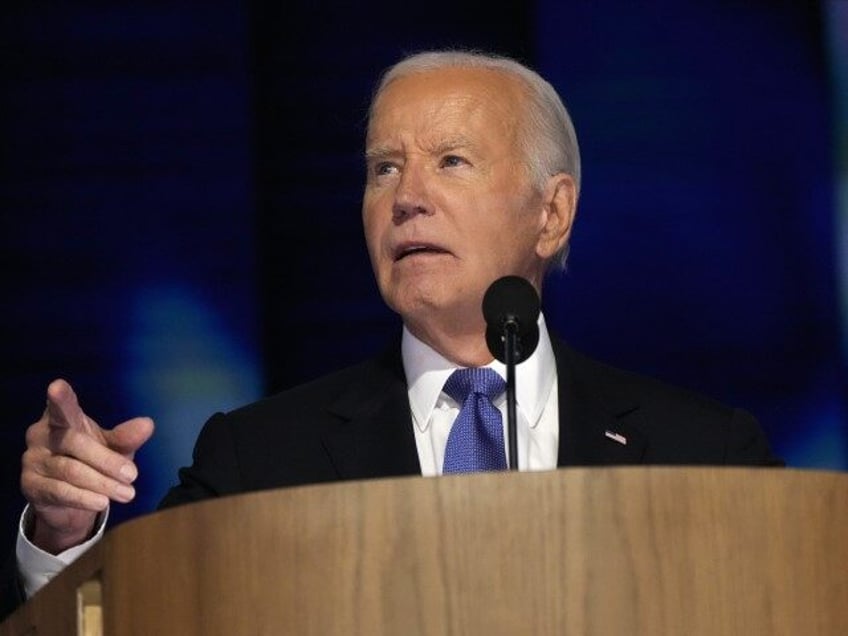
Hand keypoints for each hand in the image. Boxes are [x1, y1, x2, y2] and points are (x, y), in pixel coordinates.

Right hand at [20, 379, 154, 553]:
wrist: (71, 500)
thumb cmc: (93, 462)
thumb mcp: (114, 448)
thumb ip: (126, 437)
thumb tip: (147, 424)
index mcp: (62, 419)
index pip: (63, 407)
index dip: (61, 398)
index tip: (57, 386)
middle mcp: (41, 435)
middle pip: (75, 443)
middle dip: (107, 461)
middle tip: (133, 475)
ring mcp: (33, 460)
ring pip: (70, 470)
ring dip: (102, 483)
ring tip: (127, 493)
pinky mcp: (30, 486)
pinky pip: (60, 491)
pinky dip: (84, 498)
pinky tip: (102, 502)